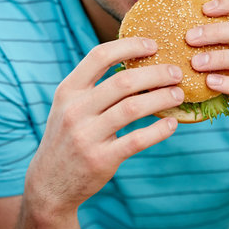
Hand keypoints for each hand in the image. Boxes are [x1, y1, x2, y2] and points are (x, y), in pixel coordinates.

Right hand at [26, 37, 183, 212]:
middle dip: (156, 73)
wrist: (49, 183)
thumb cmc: (68, 138)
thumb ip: (93, 87)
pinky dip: (159, 130)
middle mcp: (75, 110)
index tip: (153, 45)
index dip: (129, 46)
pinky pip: (137, 139)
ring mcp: (87, 135)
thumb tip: (136, 63)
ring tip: (178, 95)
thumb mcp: (69, 107)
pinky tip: (172, 124)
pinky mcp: (101, 159)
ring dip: (161, 99)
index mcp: (68, 90)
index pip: (99, 56)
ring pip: (133, 108)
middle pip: (123, 81)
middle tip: (176, 73)